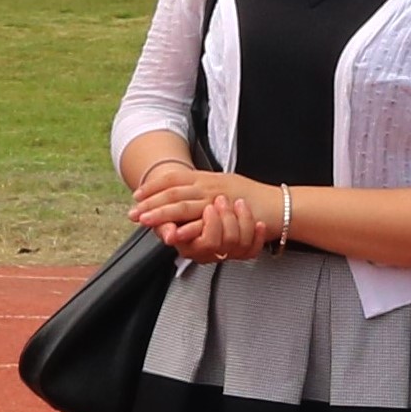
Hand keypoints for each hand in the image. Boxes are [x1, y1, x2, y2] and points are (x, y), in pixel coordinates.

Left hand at [128, 161, 273, 262]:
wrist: (277, 204)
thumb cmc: (254, 197)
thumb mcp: (225, 186)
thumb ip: (206, 188)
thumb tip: (189, 191)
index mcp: (207, 178)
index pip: (174, 178)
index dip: (153, 187)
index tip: (137, 195)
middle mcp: (209, 185)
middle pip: (172, 191)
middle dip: (150, 203)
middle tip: (133, 212)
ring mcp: (216, 199)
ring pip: (182, 205)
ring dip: (161, 214)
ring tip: (144, 221)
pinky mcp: (225, 215)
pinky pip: (202, 221)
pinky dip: (185, 227)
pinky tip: (173, 233)